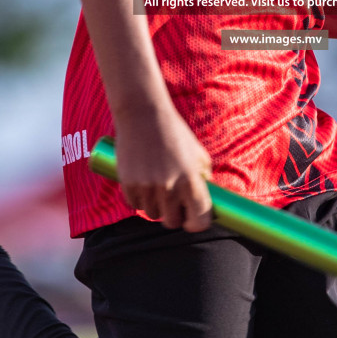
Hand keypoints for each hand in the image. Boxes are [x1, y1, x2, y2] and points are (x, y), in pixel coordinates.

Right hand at [112, 104, 213, 231]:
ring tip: (156, 187)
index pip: (199, 219)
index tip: (193, 219)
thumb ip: (203, 175)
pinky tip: (142, 184)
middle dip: (175, 216)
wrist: (143, 114)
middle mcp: (169, 187)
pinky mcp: (128, 185)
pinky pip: (135, 205)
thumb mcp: (197, 152)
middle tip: (173, 204)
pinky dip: (139, 199)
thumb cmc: (173, 132)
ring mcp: (147, 187)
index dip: (197, 223)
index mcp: (191, 180)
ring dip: (155, 206)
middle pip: (173, 222)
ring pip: (152, 214)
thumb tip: (208, 196)